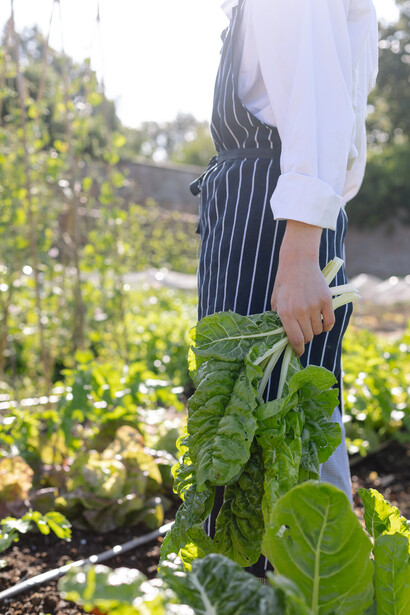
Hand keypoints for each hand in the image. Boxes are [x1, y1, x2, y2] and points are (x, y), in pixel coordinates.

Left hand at [271, 220, 334, 356]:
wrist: (298, 262)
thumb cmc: (284, 282)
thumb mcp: (276, 301)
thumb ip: (279, 319)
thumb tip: (284, 336)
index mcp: (286, 313)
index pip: (295, 340)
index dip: (297, 349)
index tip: (298, 352)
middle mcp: (301, 311)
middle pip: (308, 337)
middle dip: (305, 337)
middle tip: (303, 332)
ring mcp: (315, 305)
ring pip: (318, 330)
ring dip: (315, 329)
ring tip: (310, 321)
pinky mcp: (326, 300)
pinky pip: (330, 322)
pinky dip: (327, 325)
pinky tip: (322, 322)